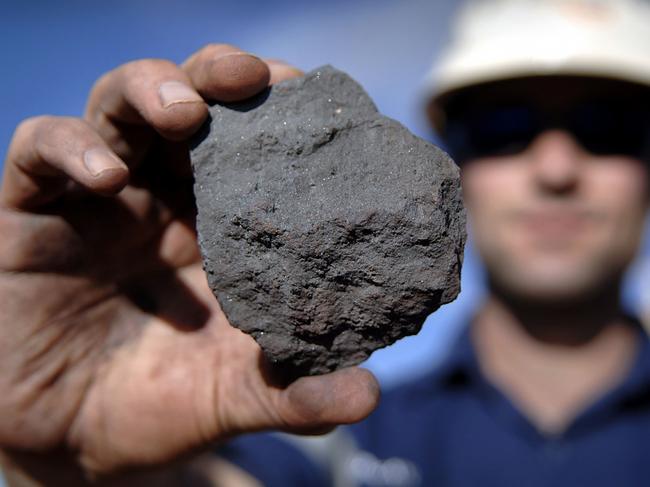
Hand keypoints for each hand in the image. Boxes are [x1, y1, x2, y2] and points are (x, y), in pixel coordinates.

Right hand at [0, 44, 378, 483]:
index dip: (282, 119)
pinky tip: (107, 178)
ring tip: (184, 111)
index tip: (321, 108)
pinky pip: (39, 153)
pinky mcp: (28, 211)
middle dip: (220, 78)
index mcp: (218, 222)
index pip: (251, 144)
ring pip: (116, 105)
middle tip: (256, 78)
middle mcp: (159, 193)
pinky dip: (71, 148)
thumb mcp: (235, 395)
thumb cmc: (162, 403)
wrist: (75, 439)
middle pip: (188, 101)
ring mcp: (94, 197)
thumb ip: (296, 391)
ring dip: (151, 90)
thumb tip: (369, 395)